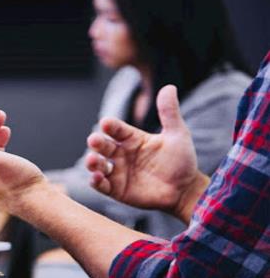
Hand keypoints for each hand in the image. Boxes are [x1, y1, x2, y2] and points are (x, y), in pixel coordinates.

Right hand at [85, 85, 208, 222]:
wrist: (185, 190)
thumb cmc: (181, 161)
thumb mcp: (177, 134)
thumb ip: (169, 112)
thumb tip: (169, 87)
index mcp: (132, 138)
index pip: (116, 129)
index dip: (110, 126)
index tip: (106, 123)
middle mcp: (121, 154)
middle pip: (103, 145)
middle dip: (96, 142)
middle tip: (93, 140)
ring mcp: (118, 172)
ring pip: (98, 164)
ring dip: (92, 162)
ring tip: (93, 160)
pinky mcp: (116, 189)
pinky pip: (101, 185)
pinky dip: (95, 181)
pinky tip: (96, 177)